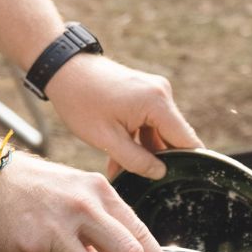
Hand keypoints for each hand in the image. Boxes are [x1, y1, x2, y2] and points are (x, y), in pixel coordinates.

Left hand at [43, 53, 202, 181]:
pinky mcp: (145, 92)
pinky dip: (138, 138)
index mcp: (157, 103)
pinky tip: (118, 155)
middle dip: (159, 160)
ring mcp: (154, 91)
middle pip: (174, 137)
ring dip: (144, 151)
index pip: (187, 141)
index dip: (188, 164)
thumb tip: (160, 173)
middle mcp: (162, 93)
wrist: (63, 69)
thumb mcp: (106, 139)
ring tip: (119, 168)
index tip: (180, 183)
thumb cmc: (81, 102)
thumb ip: (137, 161)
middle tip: (140, 180)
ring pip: (159, 131)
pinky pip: (150, 121)